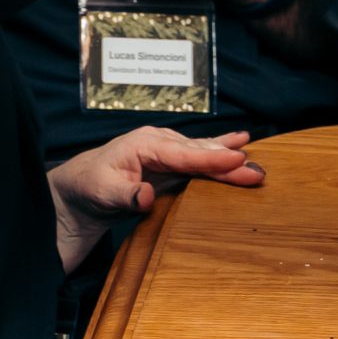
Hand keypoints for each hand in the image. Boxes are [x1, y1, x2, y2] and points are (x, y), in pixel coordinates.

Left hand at [48, 127, 264, 267]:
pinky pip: (199, 158)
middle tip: (257, 172)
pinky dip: (220, 154)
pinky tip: (240, 146)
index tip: (238, 160)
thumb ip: (124, 195)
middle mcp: (160, 142)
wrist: (80, 187)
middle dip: (229, 161)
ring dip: (229, 159)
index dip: (211, 158)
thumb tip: (145, 196)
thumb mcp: (102, 192)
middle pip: (200, 152)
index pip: (184, 153)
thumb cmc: (89, 186)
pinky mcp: (170, 163)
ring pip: (203, 154)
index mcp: (145, 144)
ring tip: (256, 162)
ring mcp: (167, 151)